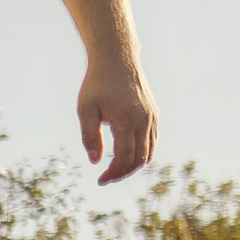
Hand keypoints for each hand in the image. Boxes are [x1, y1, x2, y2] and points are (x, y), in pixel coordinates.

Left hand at [79, 59, 157, 184]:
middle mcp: (144, 120)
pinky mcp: (154, 113)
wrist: (117, 59)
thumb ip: (90, 136)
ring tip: (116, 170)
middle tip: (106, 178)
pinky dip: (143, 153)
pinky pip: (153, 140)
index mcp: (126, 120)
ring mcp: (152, 117)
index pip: (125, 157)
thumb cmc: (97, 84)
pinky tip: (128, 156)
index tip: (100, 180)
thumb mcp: (85, 109)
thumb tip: (95, 161)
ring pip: (149, 151)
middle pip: (140, 159)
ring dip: (135, 165)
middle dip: (123, 173)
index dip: (113, 173)